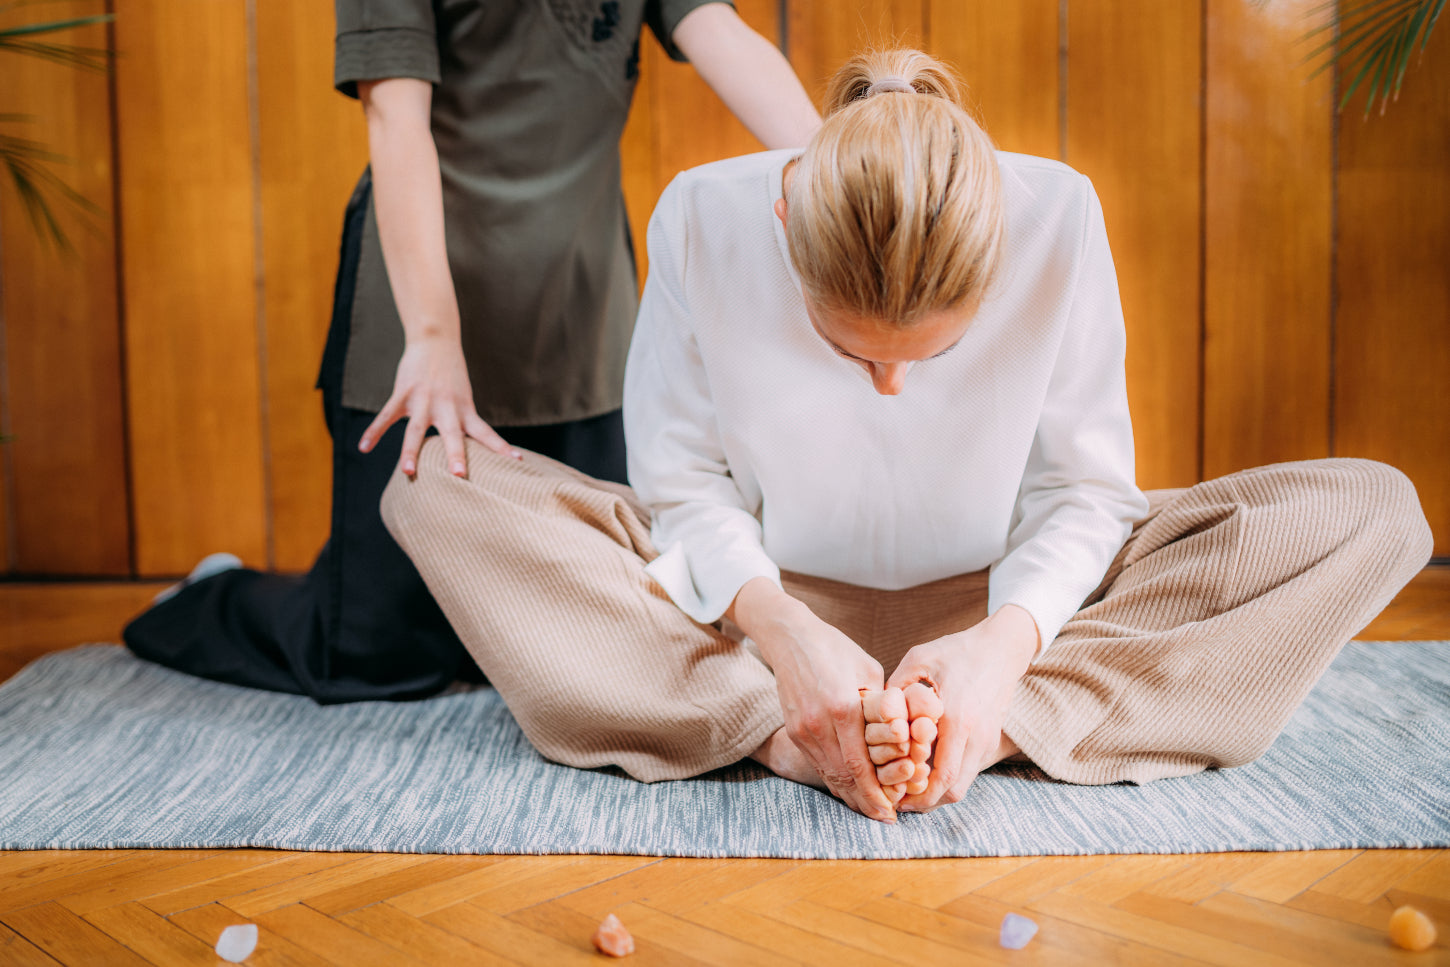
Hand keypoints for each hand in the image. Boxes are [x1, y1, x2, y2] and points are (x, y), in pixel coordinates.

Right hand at [359, 334, 518, 476]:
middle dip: (455, 454)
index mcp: (465, 410)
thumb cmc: (452, 376)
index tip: (516, 461)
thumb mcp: (464, 399)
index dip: (500, 448)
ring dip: (411, 451)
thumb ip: (464, 424)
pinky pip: (386, 416)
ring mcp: (423, 400)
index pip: (485, 433)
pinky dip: (374, 432)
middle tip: (460, 475)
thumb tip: (467, 451)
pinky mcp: (403, 394)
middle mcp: (446, 407)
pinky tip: (363, 448)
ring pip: (416, 430)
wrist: (435, 340)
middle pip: (452, 434)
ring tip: (409, 472)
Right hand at [732, 579, 896, 821]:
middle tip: (886, 819)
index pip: (860, 764)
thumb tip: (902, 734)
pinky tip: (850, 789)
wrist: (790, 637)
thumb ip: (884, 705)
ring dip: (850, 796)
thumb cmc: (836, 648)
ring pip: (828, 774)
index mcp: (842, 707)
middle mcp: (819, 724)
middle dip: (865, 802)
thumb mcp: (869, 670)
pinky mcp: (794, 731)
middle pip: (843, 777)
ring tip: (871, 811)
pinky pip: (818, 763)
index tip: (894, 810)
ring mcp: (802, 730)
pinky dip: (835, 780)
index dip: (877, 792)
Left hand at [887, 604, 1038, 811]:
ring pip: (963, 786)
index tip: (892, 795)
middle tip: (899, 801)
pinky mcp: (991, 740)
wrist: (1002, 648)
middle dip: (924, 802)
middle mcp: (976, 735)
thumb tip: (873, 712)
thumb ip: (895, 687)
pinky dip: (948, 779)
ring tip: (909, 790)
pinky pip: (969, 772)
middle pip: (952, 790)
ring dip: (937, 794)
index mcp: (957, 718)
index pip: (940, 775)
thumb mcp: (919, 660)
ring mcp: (987, 740)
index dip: (916, 794)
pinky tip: (927, 772)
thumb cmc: (957, 651)